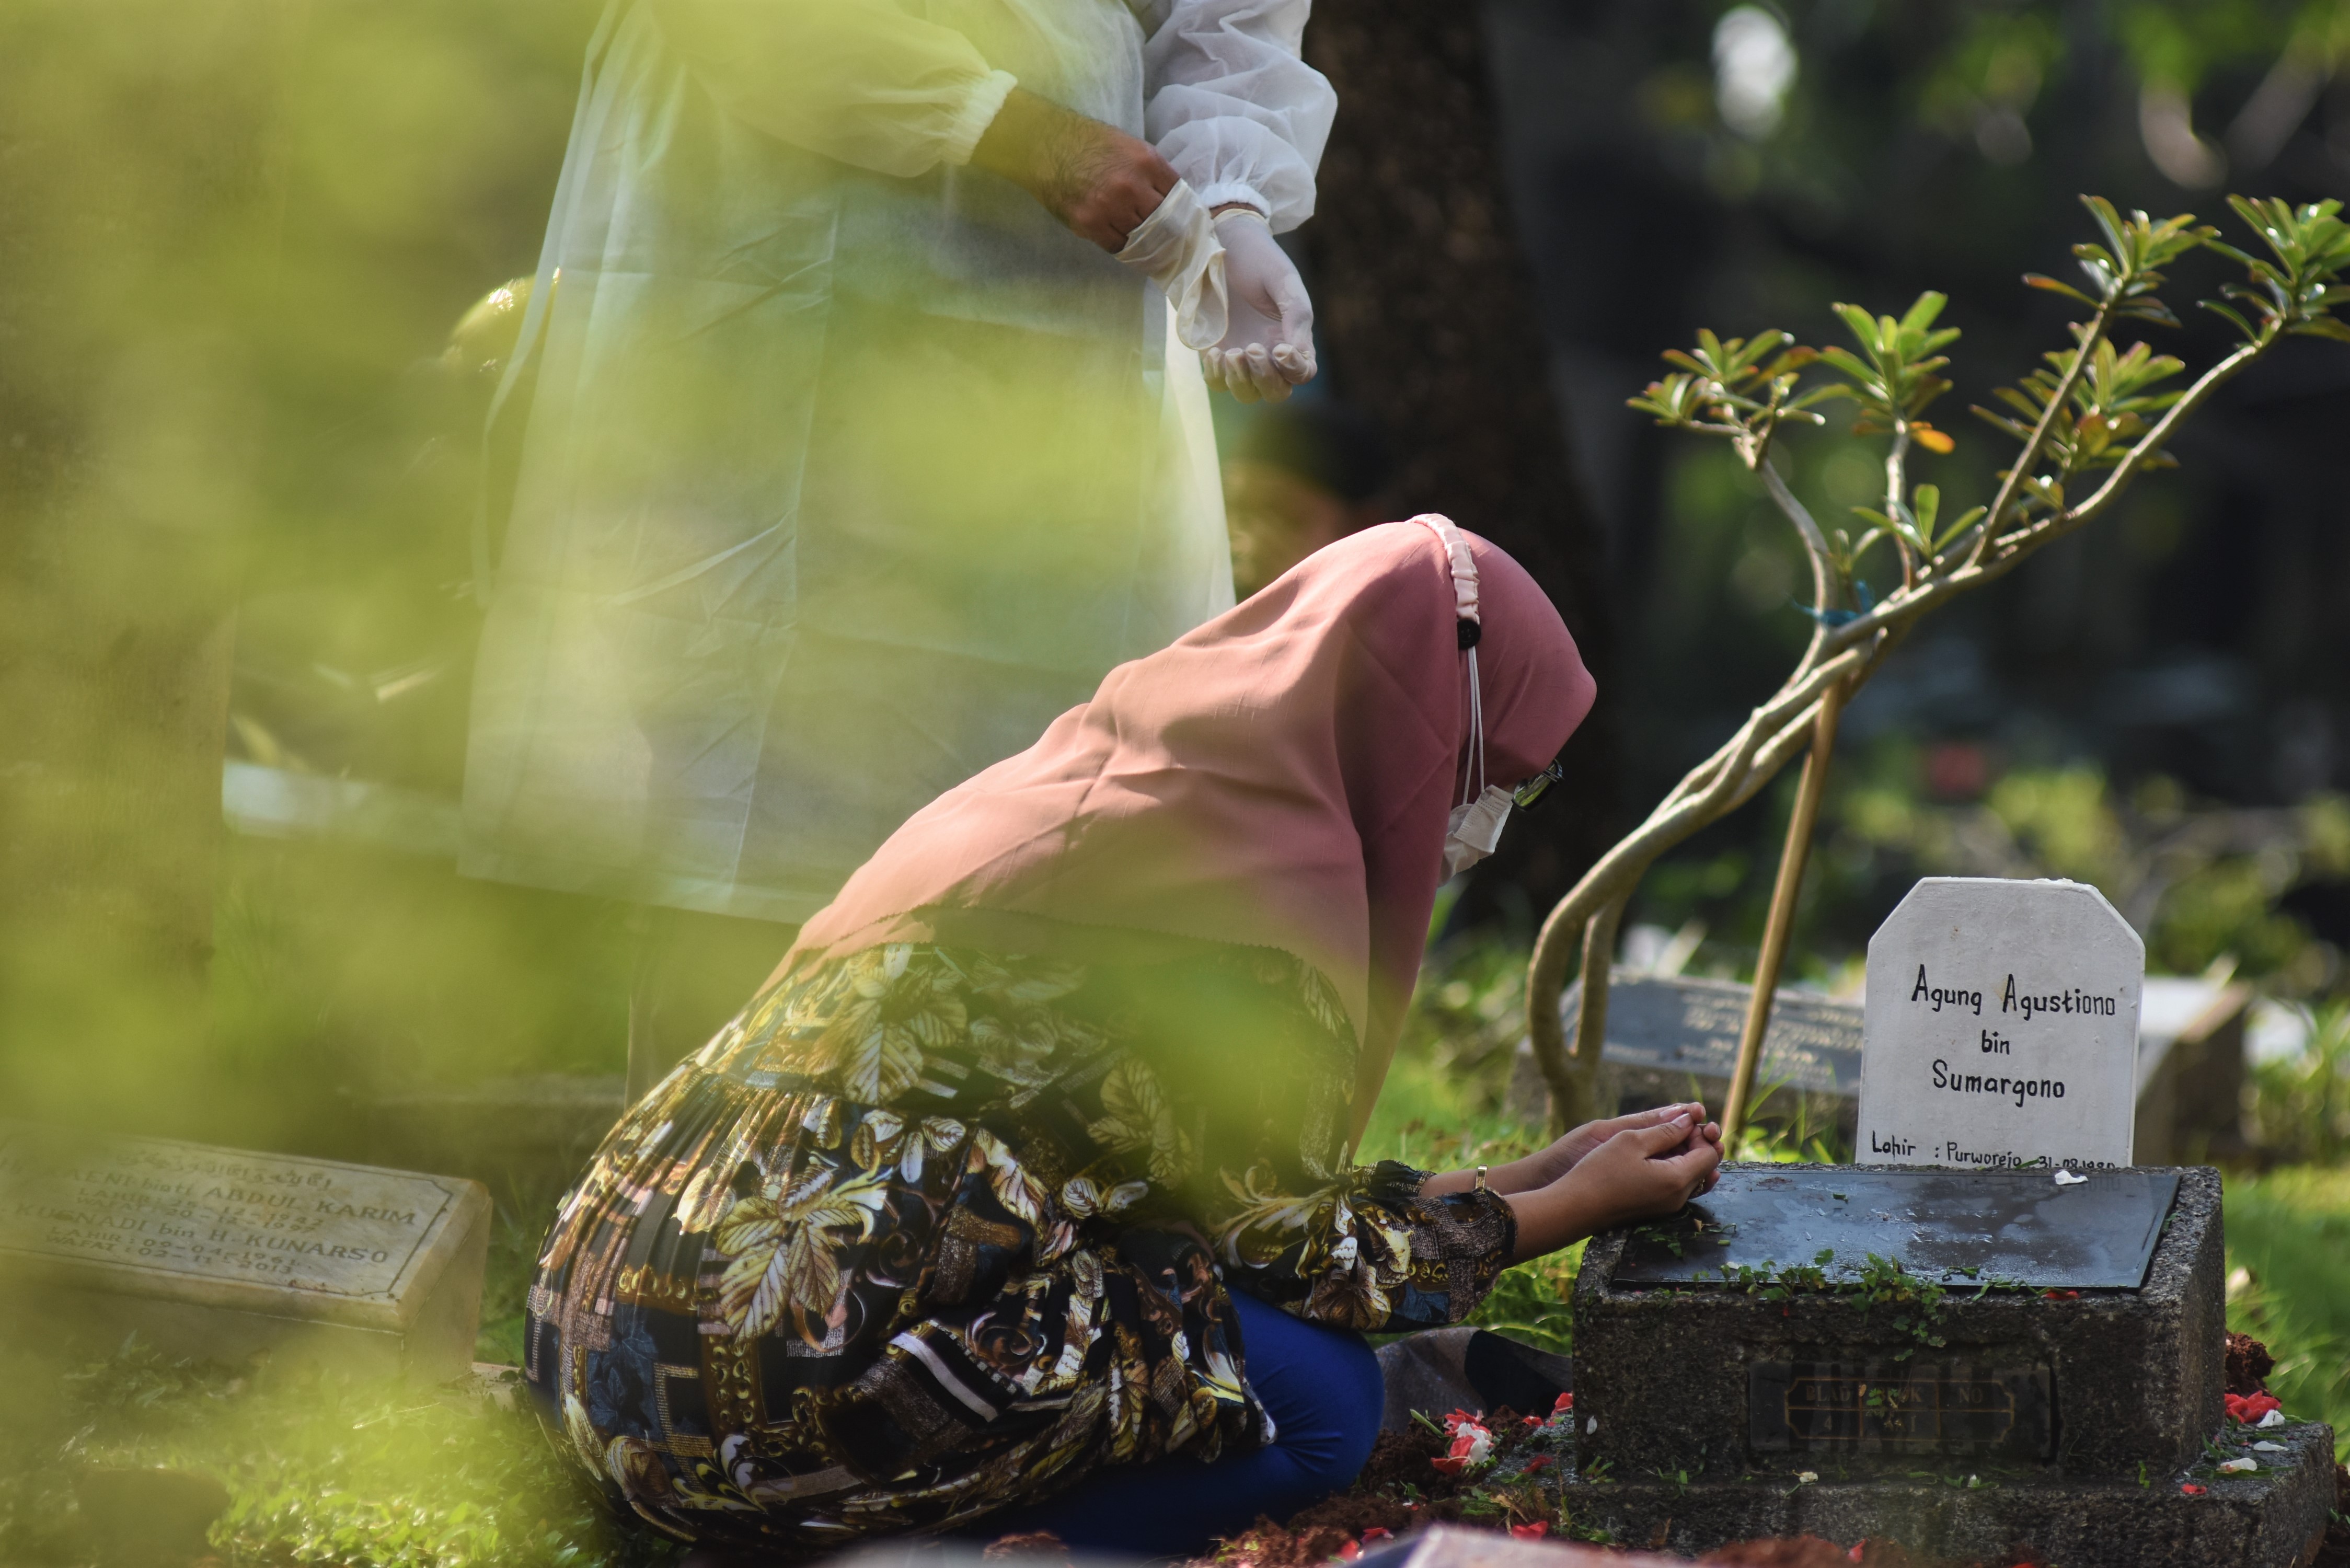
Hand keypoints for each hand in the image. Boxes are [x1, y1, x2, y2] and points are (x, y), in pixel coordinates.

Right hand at [972, 87, 1175, 249]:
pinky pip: (1117, 246)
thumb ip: (1152, 173)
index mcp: (1148, 162)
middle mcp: (1132, 186)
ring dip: (1145, 242)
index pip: (1178, 197)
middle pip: (1164, 221)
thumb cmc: (1089, 142)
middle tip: (1171, 241)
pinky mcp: (1090, 223)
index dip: (1182, 213)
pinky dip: (1124, 247)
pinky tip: (1126, 244)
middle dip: (1167, 231)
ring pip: (1142, 236)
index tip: (1185, 223)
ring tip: (1149, 245)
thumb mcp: (1130, 147)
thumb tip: (1172, 201)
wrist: (1047, 144)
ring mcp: (1111, 207)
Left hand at [1203, 209, 1314, 401]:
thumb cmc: (1259, 261)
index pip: (1303, 372)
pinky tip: (1214, 353)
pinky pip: (1217, 383)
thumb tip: (1298, 354)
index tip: (1281, 350)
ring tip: (1232, 353)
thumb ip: (1297, 316)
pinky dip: (1216, 376)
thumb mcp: (1284, 282)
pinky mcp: (1214, 353)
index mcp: (1293, 339)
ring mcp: (1241, 357)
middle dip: (1265, 378)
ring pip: (1247, 393)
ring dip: (1241, 380)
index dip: (1295, 369)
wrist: (1221, 246)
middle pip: (1276, 391)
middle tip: (1251, 349)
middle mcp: (1269, 354)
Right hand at [1567, 1117, 1722, 1230]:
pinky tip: (1652, 1157)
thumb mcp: (1632, 1140)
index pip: (1710, 1154)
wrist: (1576, 1207)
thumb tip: (1689, 1121)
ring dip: (1684, 1156)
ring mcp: (1668, 1206)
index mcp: (1677, 1179)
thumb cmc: (1600, 1171)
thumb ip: (1665, 1130)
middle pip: (1705, 1167)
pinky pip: (1677, 1186)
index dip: (1699, 1134)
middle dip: (1695, 1144)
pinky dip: (1673, 1168)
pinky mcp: (1656, 1209)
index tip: (1679, 1123)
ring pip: (1692, 1176)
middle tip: (1672, 1128)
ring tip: (1660, 1140)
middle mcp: (1678, 1197)